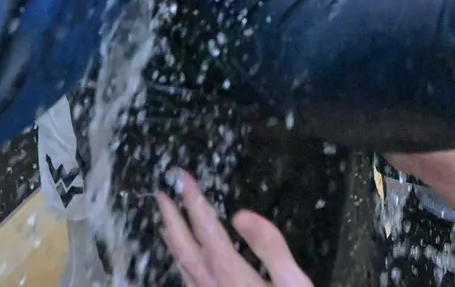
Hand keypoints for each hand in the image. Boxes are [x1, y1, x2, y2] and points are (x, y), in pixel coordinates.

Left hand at [156, 171, 312, 286]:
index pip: (207, 231)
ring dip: (173, 242)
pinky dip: (182, 266)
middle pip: (186, 250)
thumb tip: (240, 216)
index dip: (193, 202)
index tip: (182, 178)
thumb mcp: (294, 283)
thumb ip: (269, 248)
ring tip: (164, 222)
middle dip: (173, 219)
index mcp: (233, 276)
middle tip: (161, 194)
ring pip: (183, 269)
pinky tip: (184, 263)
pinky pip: (190, 284)